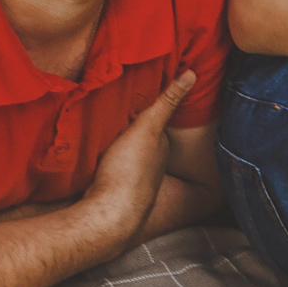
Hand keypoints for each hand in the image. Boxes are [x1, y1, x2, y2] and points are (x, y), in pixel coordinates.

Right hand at [84, 71, 196, 242]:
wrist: (108, 212)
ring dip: (118, 145)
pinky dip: (105, 158)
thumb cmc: (130, 169)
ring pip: (126, 155)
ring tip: (103, 128)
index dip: (148, 113)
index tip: (138, 98)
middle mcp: (151, 165)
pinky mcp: (111, 188)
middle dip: (133, 130)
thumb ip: (168, 102)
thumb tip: (193, 74)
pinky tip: (94, 154)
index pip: (156, 125)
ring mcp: (132, 179)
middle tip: (116, 110)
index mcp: (161, 149)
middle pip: (142, 142)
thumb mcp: (148, 128)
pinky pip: (110, 167)